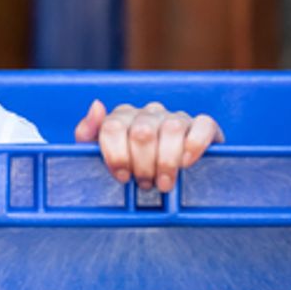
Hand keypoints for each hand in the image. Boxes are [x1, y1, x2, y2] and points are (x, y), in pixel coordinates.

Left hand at [74, 100, 222, 191]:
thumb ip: (87, 133)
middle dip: (142, 165)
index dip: (116, 156)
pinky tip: (187, 163)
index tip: (122, 177)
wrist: (167, 179)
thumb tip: (97, 105)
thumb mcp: (99, 155)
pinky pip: (203, 124)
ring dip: (167, 162)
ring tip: (163, 184)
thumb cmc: (130, 167)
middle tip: (145, 184)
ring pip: (171, 129)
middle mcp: (148, 113)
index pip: (112, 127)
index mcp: (122, 117)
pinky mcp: (203, 125)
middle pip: (142, 132)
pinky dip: (195, 145)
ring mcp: (176, 116)